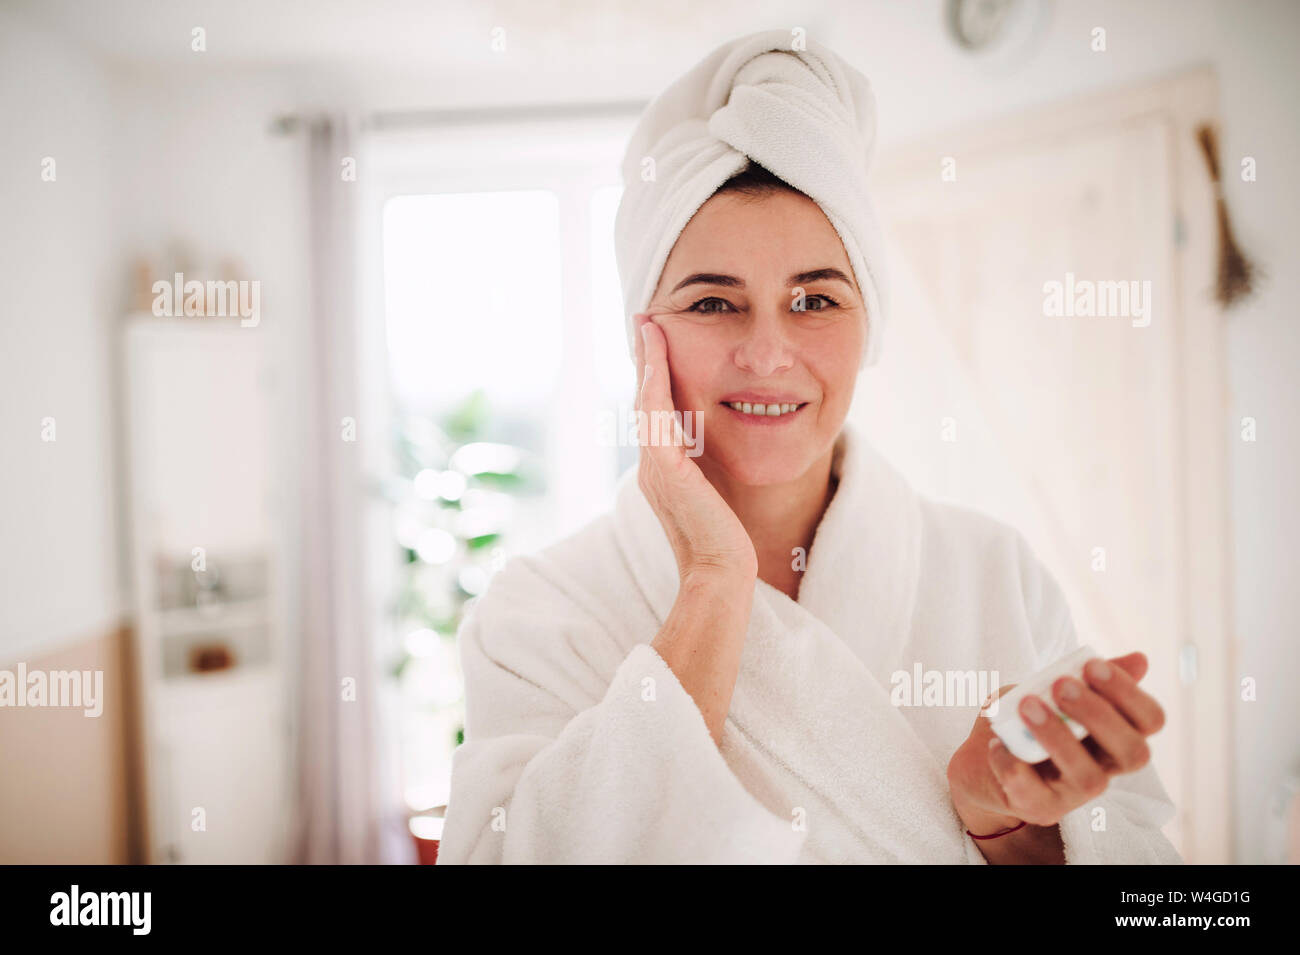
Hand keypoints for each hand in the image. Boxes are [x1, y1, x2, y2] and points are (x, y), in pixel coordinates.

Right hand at [633, 313, 756, 582]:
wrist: (720, 574)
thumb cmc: (722, 544)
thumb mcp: (712, 497)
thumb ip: (704, 472)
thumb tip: (710, 452)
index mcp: (662, 471)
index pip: (655, 413)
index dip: (654, 377)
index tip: (656, 344)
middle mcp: (652, 465)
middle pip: (643, 399)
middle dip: (644, 360)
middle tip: (645, 322)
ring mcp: (655, 466)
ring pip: (644, 401)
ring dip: (646, 360)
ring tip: (649, 327)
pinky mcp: (665, 470)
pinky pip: (654, 415)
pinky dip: (654, 382)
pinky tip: (657, 356)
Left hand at [946, 652, 1165, 833]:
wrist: (978, 758)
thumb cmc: (1024, 718)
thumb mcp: (1048, 690)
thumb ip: (1086, 676)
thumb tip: (1139, 659)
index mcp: (1114, 734)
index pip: (1149, 720)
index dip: (1129, 693)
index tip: (1092, 665)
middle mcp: (1104, 767)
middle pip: (1133, 753)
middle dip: (1100, 715)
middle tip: (1062, 685)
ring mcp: (1073, 793)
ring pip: (1089, 778)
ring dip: (1058, 737)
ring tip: (1027, 705)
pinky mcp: (1039, 808)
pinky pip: (1030, 790)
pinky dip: (1010, 762)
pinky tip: (997, 741)